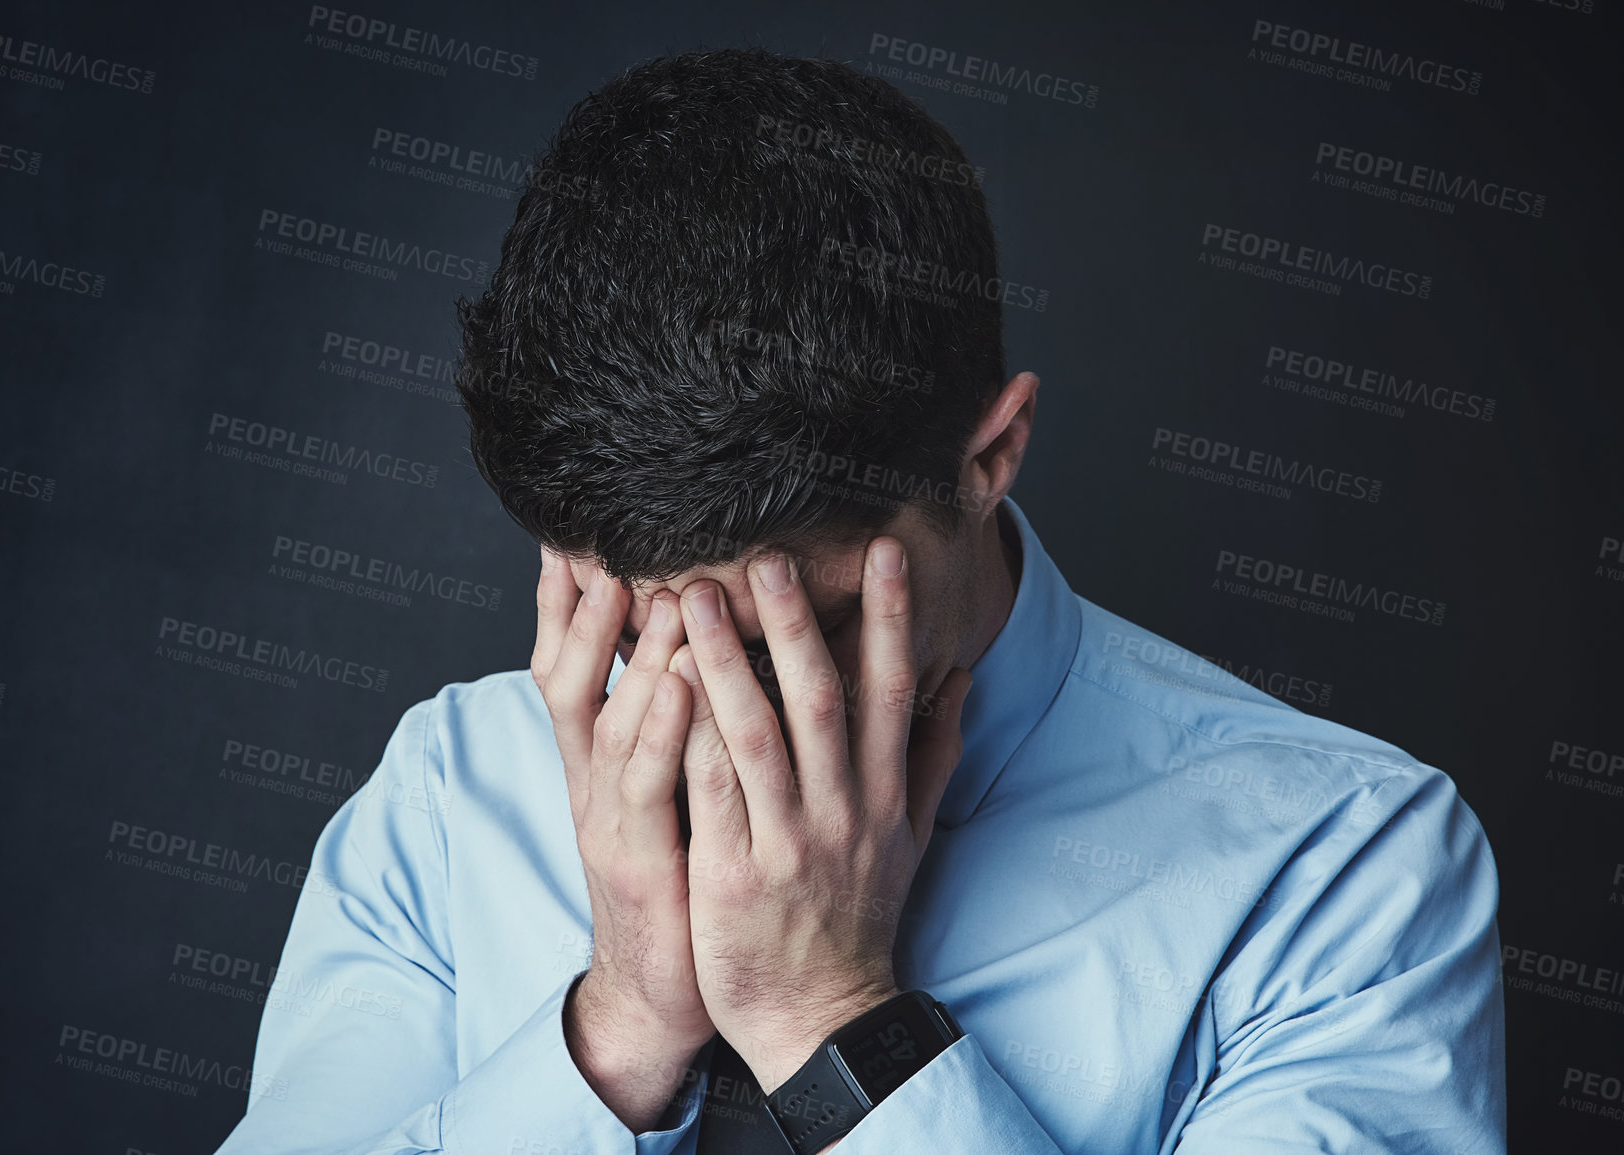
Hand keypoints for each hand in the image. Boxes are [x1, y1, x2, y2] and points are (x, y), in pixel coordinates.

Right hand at [531, 547, 711, 1130]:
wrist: (661, 992)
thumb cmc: (679, 879)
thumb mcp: (669, 790)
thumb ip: (675, 720)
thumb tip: (697, 643)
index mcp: (601, 760)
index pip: (571, 661)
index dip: (567, 600)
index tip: (574, 532)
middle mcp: (591, 780)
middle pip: (564, 675)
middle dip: (578, 609)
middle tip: (597, 540)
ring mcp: (607, 819)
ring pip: (605, 721)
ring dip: (630, 655)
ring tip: (657, 590)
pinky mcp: (637, 860)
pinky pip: (647, 784)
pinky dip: (661, 728)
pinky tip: (681, 682)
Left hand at [670, 536, 971, 1091]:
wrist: (822, 1016)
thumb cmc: (860, 916)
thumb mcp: (912, 837)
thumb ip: (933, 753)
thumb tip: (960, 677)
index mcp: (882, 796)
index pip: (891, 692)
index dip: (889, 619)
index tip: (883, 552)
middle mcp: (841, 813)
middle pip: (822, 703)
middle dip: (796, 626)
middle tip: (768, 556)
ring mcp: (787, 845)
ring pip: (756, 740)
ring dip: (725, 665)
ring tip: (692, 599)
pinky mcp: (733, 877)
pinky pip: (709, 798)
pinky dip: (690, 742)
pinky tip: (664, 688)